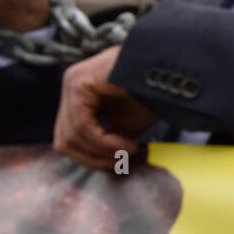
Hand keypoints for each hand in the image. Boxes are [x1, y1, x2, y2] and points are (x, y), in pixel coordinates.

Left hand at [53, 46, 155, 168]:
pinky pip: (83, 126)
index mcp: (77, 97)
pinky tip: (128, 145)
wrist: (169, 69)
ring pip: (71, 137)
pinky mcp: (79, 84)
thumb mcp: (124, 125)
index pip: (67, 138)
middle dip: (94, 159)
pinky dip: (105, 142)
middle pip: (64, 142)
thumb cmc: (151, 94)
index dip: (91, 159)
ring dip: (102, 153)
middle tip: (123, 163)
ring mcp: (71, 83)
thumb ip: (106, 141)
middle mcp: (70, 88)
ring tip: (130, 152)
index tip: (118, 164)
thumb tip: (101, 162)